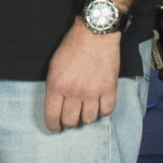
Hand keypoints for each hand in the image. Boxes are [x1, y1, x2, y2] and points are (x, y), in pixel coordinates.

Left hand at [44, 16, 121, 132]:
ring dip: (86, 117)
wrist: (95, 33)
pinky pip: (106, 111)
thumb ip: (54, 87)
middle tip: (71, 118)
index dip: (53, 126)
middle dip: (69, 122)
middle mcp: (74, 91)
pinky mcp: (109, 88)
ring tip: (85, 110)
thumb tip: (56, 105)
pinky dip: (103, 111)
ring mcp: (93, 91)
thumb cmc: (72, 46)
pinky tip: (99, 106)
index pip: (52, 115)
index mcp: (57, 85)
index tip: (55, 128)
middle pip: (71, 121)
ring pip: (90, 119)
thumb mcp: (53, 66)